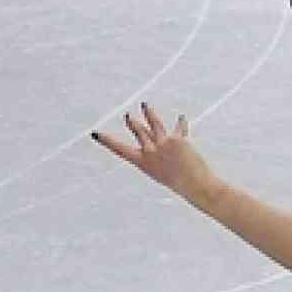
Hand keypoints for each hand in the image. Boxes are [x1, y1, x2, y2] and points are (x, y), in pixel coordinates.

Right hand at [91, 102, 216, 202]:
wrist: (196, 185)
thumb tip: (155, 134)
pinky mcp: (177, 139)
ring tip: (145, 105)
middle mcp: (150, 152)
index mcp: (143, 163)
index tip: (95, 134)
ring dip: (150, 113)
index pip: (120, 149)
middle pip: (139, 132)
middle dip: (133, 123)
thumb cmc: (179, 183)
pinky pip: (179, 128)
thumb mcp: (161, 170)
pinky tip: (182, 117)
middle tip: (128, 116)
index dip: (107, 141)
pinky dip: (181, 123)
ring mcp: (163, 144)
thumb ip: (157, 151)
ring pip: (154, 124)